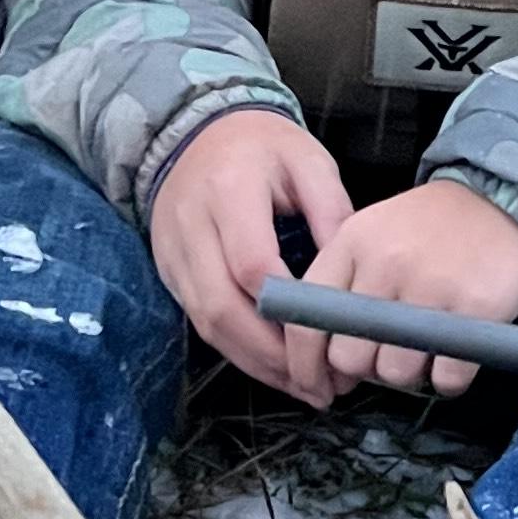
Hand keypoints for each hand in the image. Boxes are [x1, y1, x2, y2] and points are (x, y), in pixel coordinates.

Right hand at [147, 109, 353, 400]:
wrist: (199, 130)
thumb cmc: (264, 146)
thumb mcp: (309, 161)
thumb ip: (332, 212)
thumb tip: (347, 277)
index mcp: (230, 189)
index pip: (251, 263)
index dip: (287, 309)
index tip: (330, 336)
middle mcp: (192, 225)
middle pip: (221, 306)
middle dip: (272, 354)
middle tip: (320, 384)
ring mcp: (173, 250)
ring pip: (207, 323)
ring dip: (256, 363)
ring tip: (305, 388)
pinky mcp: (169, 269)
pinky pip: (199, 320)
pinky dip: (238, 350)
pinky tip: (274, 367)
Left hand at [296, 178, 517, 393]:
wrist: (504, 200)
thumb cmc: (432, 227)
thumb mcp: (373, 234)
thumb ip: (342, 284)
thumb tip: (322, 357)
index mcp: (352, 244)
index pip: (306, 322)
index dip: (306, 365)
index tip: (319, 385)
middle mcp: (387, 264)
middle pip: (350, 357)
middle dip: (366, 368)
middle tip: (388, 354)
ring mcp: (432, 287)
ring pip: (396, 372)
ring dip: (411, 374)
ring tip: (427, 349)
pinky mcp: (477, 308)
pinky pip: (446, 377)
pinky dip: (449, 379)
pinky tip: (454, 357)